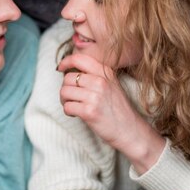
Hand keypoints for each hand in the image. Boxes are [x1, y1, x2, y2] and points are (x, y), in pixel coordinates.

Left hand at [57, 54, 164, 171]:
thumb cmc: (118, 109)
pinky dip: (68, 111)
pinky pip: (67, 106)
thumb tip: (69, 72)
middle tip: (71, 97)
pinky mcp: (89, 112)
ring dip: (64, 100)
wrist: (130, 130)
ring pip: (64, 92)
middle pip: (68, 78)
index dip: (65, 62)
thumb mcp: (112, 85)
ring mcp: (95, 97)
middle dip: (65, 88)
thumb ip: (95, 76)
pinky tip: (75, 114)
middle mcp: (100, 82)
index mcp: (105, 72)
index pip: (79, 58)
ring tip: (73, 106)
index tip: (60, 68)